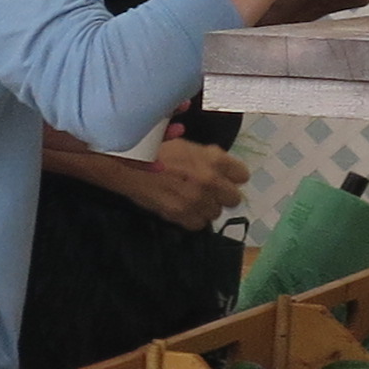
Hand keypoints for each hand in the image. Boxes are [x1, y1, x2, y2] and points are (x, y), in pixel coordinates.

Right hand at [133, 132, 250, 231]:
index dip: (232, 177)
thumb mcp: (185, 144)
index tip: (223, 178)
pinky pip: (197, 224)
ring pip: (215, 213)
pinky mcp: (181, 214)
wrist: (125, 164)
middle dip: (221, 196)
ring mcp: (196, 200)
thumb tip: (217, 164)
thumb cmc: (153, 148)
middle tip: (207, 191)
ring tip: (189, 200)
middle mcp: (210, 180)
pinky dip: (190, 219)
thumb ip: (206, 156)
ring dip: (205, 208)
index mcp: (214, 159)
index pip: (242, 175)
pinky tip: (180, 208)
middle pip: (233, 199)